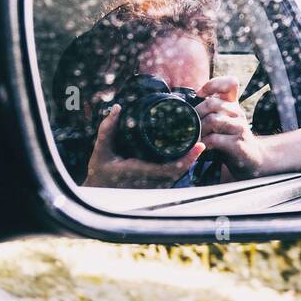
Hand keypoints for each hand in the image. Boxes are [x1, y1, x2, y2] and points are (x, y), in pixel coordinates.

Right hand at [82, 106, 204, 187]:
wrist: (99, 191)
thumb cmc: (100, 172)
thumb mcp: (100, 150)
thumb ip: (107, 129)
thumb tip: (117, 108)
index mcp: (137, 172)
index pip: (168, 168)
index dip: (186, 159)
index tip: (199, 146)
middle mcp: (149, 183)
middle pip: (179, 172)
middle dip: (193, 158)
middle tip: (202, 142)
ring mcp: (153, 188)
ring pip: (177, 177)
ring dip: (189, 163)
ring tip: (197, 146)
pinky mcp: (155, 188)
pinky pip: (173, 179)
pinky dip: (182, 168)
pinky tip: (188, 156)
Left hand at [196, 76, 265, 177]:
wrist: (251, 158)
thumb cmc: (231, 138)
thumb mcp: (223, 120)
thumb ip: (211, 110)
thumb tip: (186, 105)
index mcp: (233, 105)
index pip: (230, 83)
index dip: (213, 85)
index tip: (200, 95)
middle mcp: (238, 113)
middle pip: (212, 103)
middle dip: (197, 114)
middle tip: (191, 124)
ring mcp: (240, 128)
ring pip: (213, 120)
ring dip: (200, 129)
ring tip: (196, 137)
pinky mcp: (238, 144)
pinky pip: (216, 139)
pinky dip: (205, 142)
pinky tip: (203, 146)